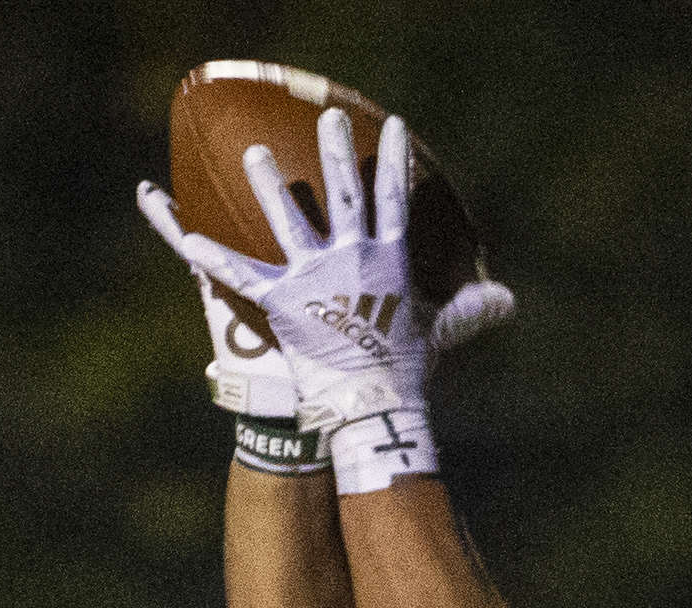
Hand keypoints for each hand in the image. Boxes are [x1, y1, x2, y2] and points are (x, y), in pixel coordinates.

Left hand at [135, 108, 506, 435]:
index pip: (394, 198)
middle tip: (330, 117)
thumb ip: (468, 310)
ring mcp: (314, 277)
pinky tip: (183, 232)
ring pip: (289, 219)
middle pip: (344, 193)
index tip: (397, 125)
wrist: (373, 406)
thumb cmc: (407, 374)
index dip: (396, 160)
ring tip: (256, 152)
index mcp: (388, 260)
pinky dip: (208, 254)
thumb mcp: (440, 334)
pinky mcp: (281, 303)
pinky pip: (239, 273)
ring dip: (272, 183)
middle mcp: (350, 257)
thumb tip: (509, 300)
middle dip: (337, 152)